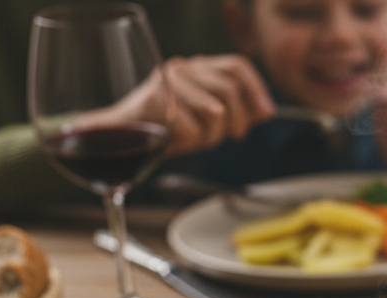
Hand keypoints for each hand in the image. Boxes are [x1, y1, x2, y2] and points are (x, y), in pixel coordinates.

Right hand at [88, 55, 273, 155]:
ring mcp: (168, 82)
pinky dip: (189, 143)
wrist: (121, 138)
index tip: (265, 111)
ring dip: (211, 135)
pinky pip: (193, 129)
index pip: (236, 65)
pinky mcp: (157, 100)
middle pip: (229, 90)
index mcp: (196, 68)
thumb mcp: (207, 121)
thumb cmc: (166, 129)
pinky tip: (174, 141)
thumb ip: (236, 113)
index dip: (256, 88)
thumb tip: (265, 111)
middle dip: (238, 120)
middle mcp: (182, 68)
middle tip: (235, 136)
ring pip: (214, 112)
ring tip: (196, 140)